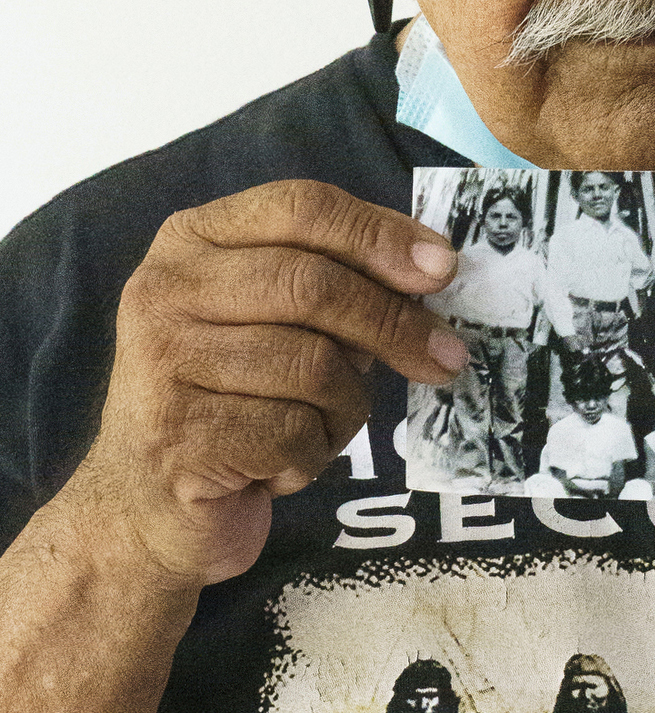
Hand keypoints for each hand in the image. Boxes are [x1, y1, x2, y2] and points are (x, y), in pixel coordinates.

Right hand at [80, 179, 464, 590]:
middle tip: (446, 359)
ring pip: (313, 367)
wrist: (150, 505)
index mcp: (192, 240)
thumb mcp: (276, 324)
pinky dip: (312, 455)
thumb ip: (335, 288)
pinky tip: (278, 464)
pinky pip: (294, 434)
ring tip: (317, 427)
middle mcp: (165, 290)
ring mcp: (162, 363)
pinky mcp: (178, 436)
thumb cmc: (233, 401)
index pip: (301, 207)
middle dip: (393, 324)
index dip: (380, 234)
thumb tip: (431, 272)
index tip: (444, 268)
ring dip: (344, 408)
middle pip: (313, 285)